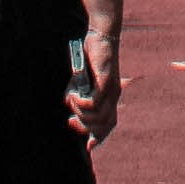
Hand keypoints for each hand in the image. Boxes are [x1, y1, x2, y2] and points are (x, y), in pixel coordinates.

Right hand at [68, 26, 120, 143]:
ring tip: (72, 100)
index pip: (110, 125)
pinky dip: (81, 103)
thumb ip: (78, 93)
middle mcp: (114, 96)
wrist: (101, 35)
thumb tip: (70, 105)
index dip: (100, 138)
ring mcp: (112, 90)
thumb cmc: (90, 56)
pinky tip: (73, 95)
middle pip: (103, 126)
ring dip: (80, 113)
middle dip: (84, 128)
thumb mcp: (81, 79)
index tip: (89, 148)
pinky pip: (93, 103)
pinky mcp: (107, 82)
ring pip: (97, 117)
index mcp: (110, 97)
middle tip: (70, 121)